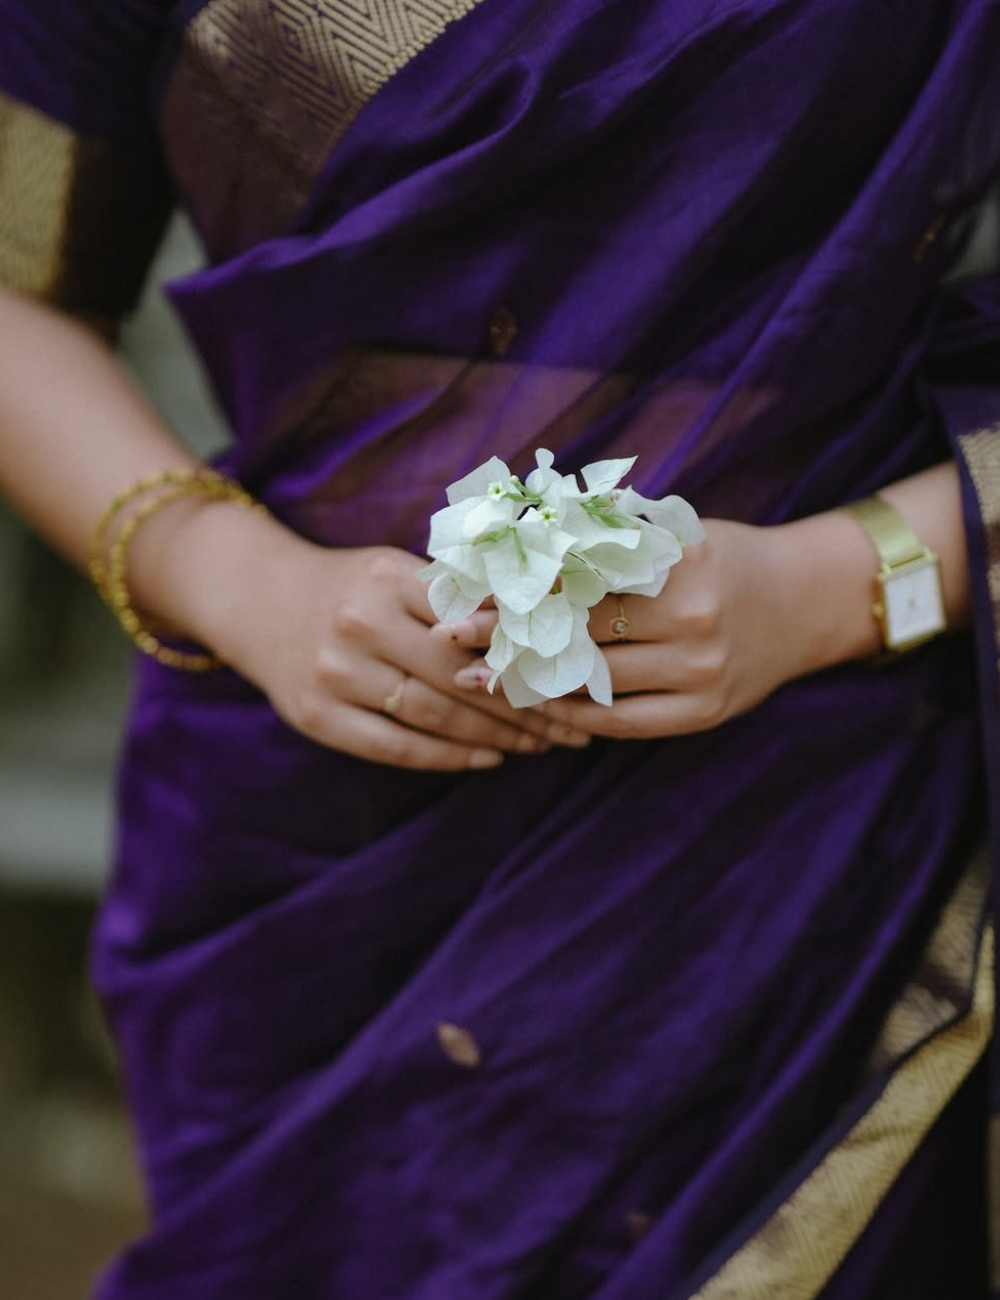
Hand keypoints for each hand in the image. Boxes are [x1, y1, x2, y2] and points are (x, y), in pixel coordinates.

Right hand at [178, 515, 590, 770]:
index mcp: (387, 576)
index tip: (574, 675)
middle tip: (573, 725)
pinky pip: (396, 747)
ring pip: (434, 715)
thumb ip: (455, 594)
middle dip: (526, 706)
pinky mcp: (317, 717)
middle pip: (460, 676)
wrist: (258, 600)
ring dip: (497, 736)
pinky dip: (449, 757)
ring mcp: (335, 673)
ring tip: (540, 745)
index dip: (529, 653)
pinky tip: (487, 758)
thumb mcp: (396, 569)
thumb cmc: (350, 586)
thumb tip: (543, 623)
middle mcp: (359, 623)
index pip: (473, 622)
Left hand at [445, 515, 879, 739]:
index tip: (466, 599)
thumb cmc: (724, 559)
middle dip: (510, 641)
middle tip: (455, 646)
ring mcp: (702, 672)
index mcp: (679, 563)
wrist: (808, 601)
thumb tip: (515, 551)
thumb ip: (607, 545)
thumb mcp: (673, 535)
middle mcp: (694, 619)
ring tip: (484, 679)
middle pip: (579, 636)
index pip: (580, 581)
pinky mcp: (706, 713)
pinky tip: (543, 706)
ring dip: (533, 684)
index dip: (517, 593)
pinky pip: (624, 723)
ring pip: (595, 685)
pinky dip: (578, 716)